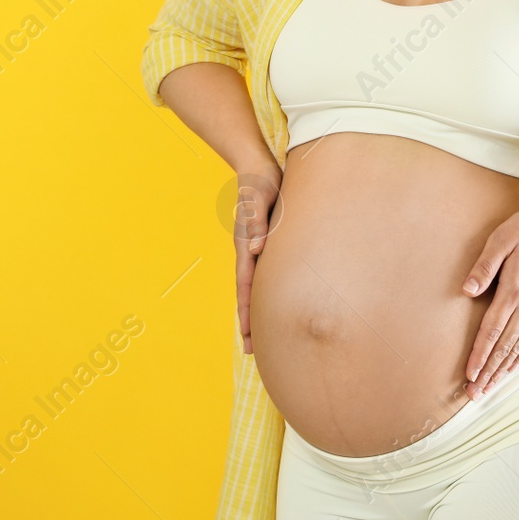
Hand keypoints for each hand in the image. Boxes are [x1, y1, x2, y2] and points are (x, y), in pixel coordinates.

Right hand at [232, 163, 282, 354]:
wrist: (260, 167)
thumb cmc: (261, 182)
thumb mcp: (259, 198)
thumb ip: (256, 221)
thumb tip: (256, 249)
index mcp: (246, 245)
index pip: (246, 284)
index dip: (248, 310)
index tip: (249, 335)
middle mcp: (248, 251)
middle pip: (247, 293)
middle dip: (249, 322)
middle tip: (251, 351)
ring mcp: (255, 249)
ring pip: (254, 287)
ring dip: (255, 312)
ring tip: (257, 337)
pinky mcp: (265, 243)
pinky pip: (264, 275)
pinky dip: (265, 294)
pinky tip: (272, 305)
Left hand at [460, 205, 518, 400]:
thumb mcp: (502, 239)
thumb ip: (484, 266)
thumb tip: (467, 290)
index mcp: (513, 290)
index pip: (492, 330)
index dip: (480, 354)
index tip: (469, 375)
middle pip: (504, 346)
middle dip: (488, 371)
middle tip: (474, 394)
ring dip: (503, 369)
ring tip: (490, 388)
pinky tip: (513, 368)